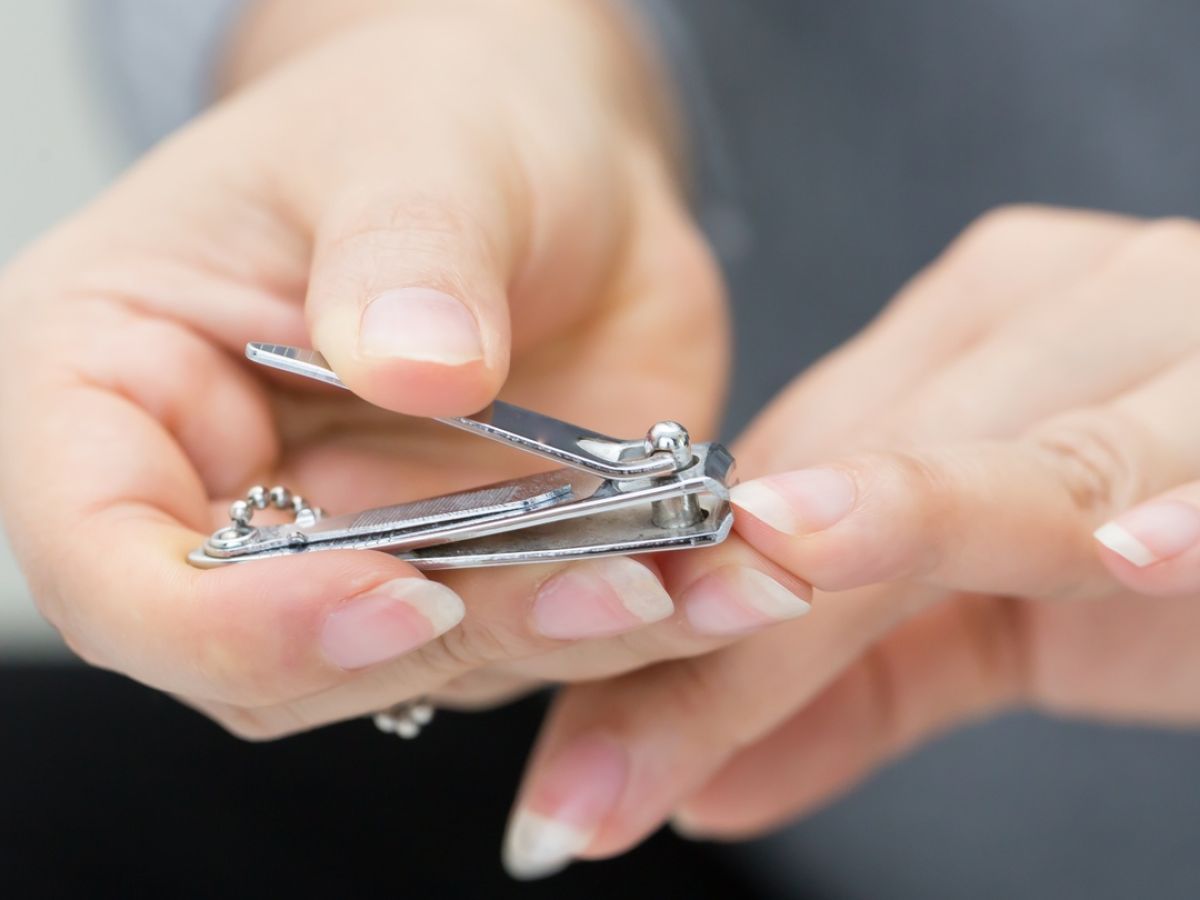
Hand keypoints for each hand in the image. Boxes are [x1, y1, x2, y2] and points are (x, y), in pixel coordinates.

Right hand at [0, 0, 745, 736]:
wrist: (545, 158)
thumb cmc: (433, 115)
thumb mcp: (414, 148)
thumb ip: (403, 252)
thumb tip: (416, 365)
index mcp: (115, 388)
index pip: (109, 567)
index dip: (231, 621)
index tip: (392, 592)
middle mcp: (223, 499)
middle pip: (276, 660)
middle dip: (440, 638)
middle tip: (596, 583)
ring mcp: (353, 553)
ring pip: (427, 664)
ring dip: (564, 640)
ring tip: (692, 578)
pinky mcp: (472, 569)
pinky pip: (538, 633)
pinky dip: (640, 621)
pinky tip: (733, 576)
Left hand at [505, 206, 1199, 876]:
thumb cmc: (1198, 547)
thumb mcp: (1001, 628)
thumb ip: (854, 687)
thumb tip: (706, 783)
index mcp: (965, 347)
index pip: (781, 481)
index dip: (676, 614)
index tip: (584, 752)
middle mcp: (1057, 308)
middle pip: (851, 473)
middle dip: (732, 633)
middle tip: (608, 775)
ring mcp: (1175, 319)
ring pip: (1008, 450)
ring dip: (898, 535)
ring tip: (780, 575)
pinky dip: (1180, 489)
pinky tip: (1141, 551)